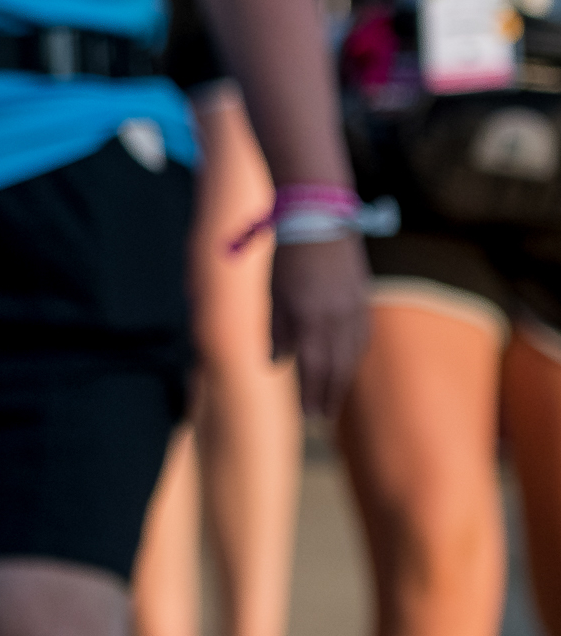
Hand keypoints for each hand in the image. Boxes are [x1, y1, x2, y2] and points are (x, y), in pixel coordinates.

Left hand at [272, 234, 371, 416]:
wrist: (319, 218)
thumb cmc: (287, 257)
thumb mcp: (272, 293)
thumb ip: (275, 329)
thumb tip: (275, 364)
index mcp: (309, 317)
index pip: (312, 368)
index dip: (311, 393)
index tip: (308, 415)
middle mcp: (335, 318)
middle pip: (336, 367)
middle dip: (328, 394)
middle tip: (320, 416)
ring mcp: (354, 308)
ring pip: (351, 355)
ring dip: (342, 380)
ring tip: (333, 400)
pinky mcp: (363, 298)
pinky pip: (361, 337)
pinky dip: (354, 357)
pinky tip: (348, 367)